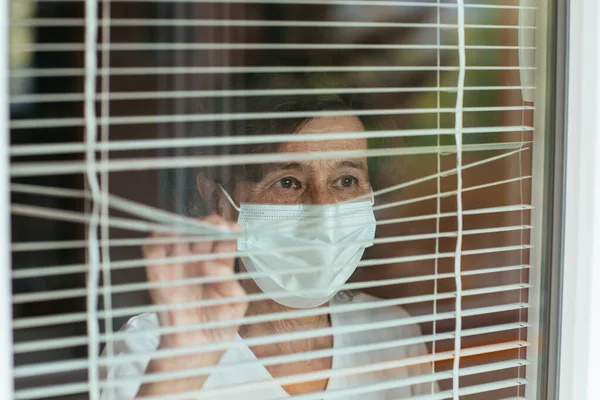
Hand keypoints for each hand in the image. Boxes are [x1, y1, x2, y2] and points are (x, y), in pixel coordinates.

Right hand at [138, 214, 246, 395]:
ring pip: (175, 240)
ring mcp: (177, 270)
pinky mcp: (160, 282)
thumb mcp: (235, 304)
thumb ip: (228, 283)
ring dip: (180, 229)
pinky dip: (155, 245)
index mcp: (218, 266)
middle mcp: (197, 263)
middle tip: (212, 224)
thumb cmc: (220, 328)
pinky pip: (154, 259)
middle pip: (199, 235)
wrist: (197, 354)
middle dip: (206, 226)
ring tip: (188, 225)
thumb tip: (212, 266)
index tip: (231, 228)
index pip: (222, 241)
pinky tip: (162, 235)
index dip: (226, 231)